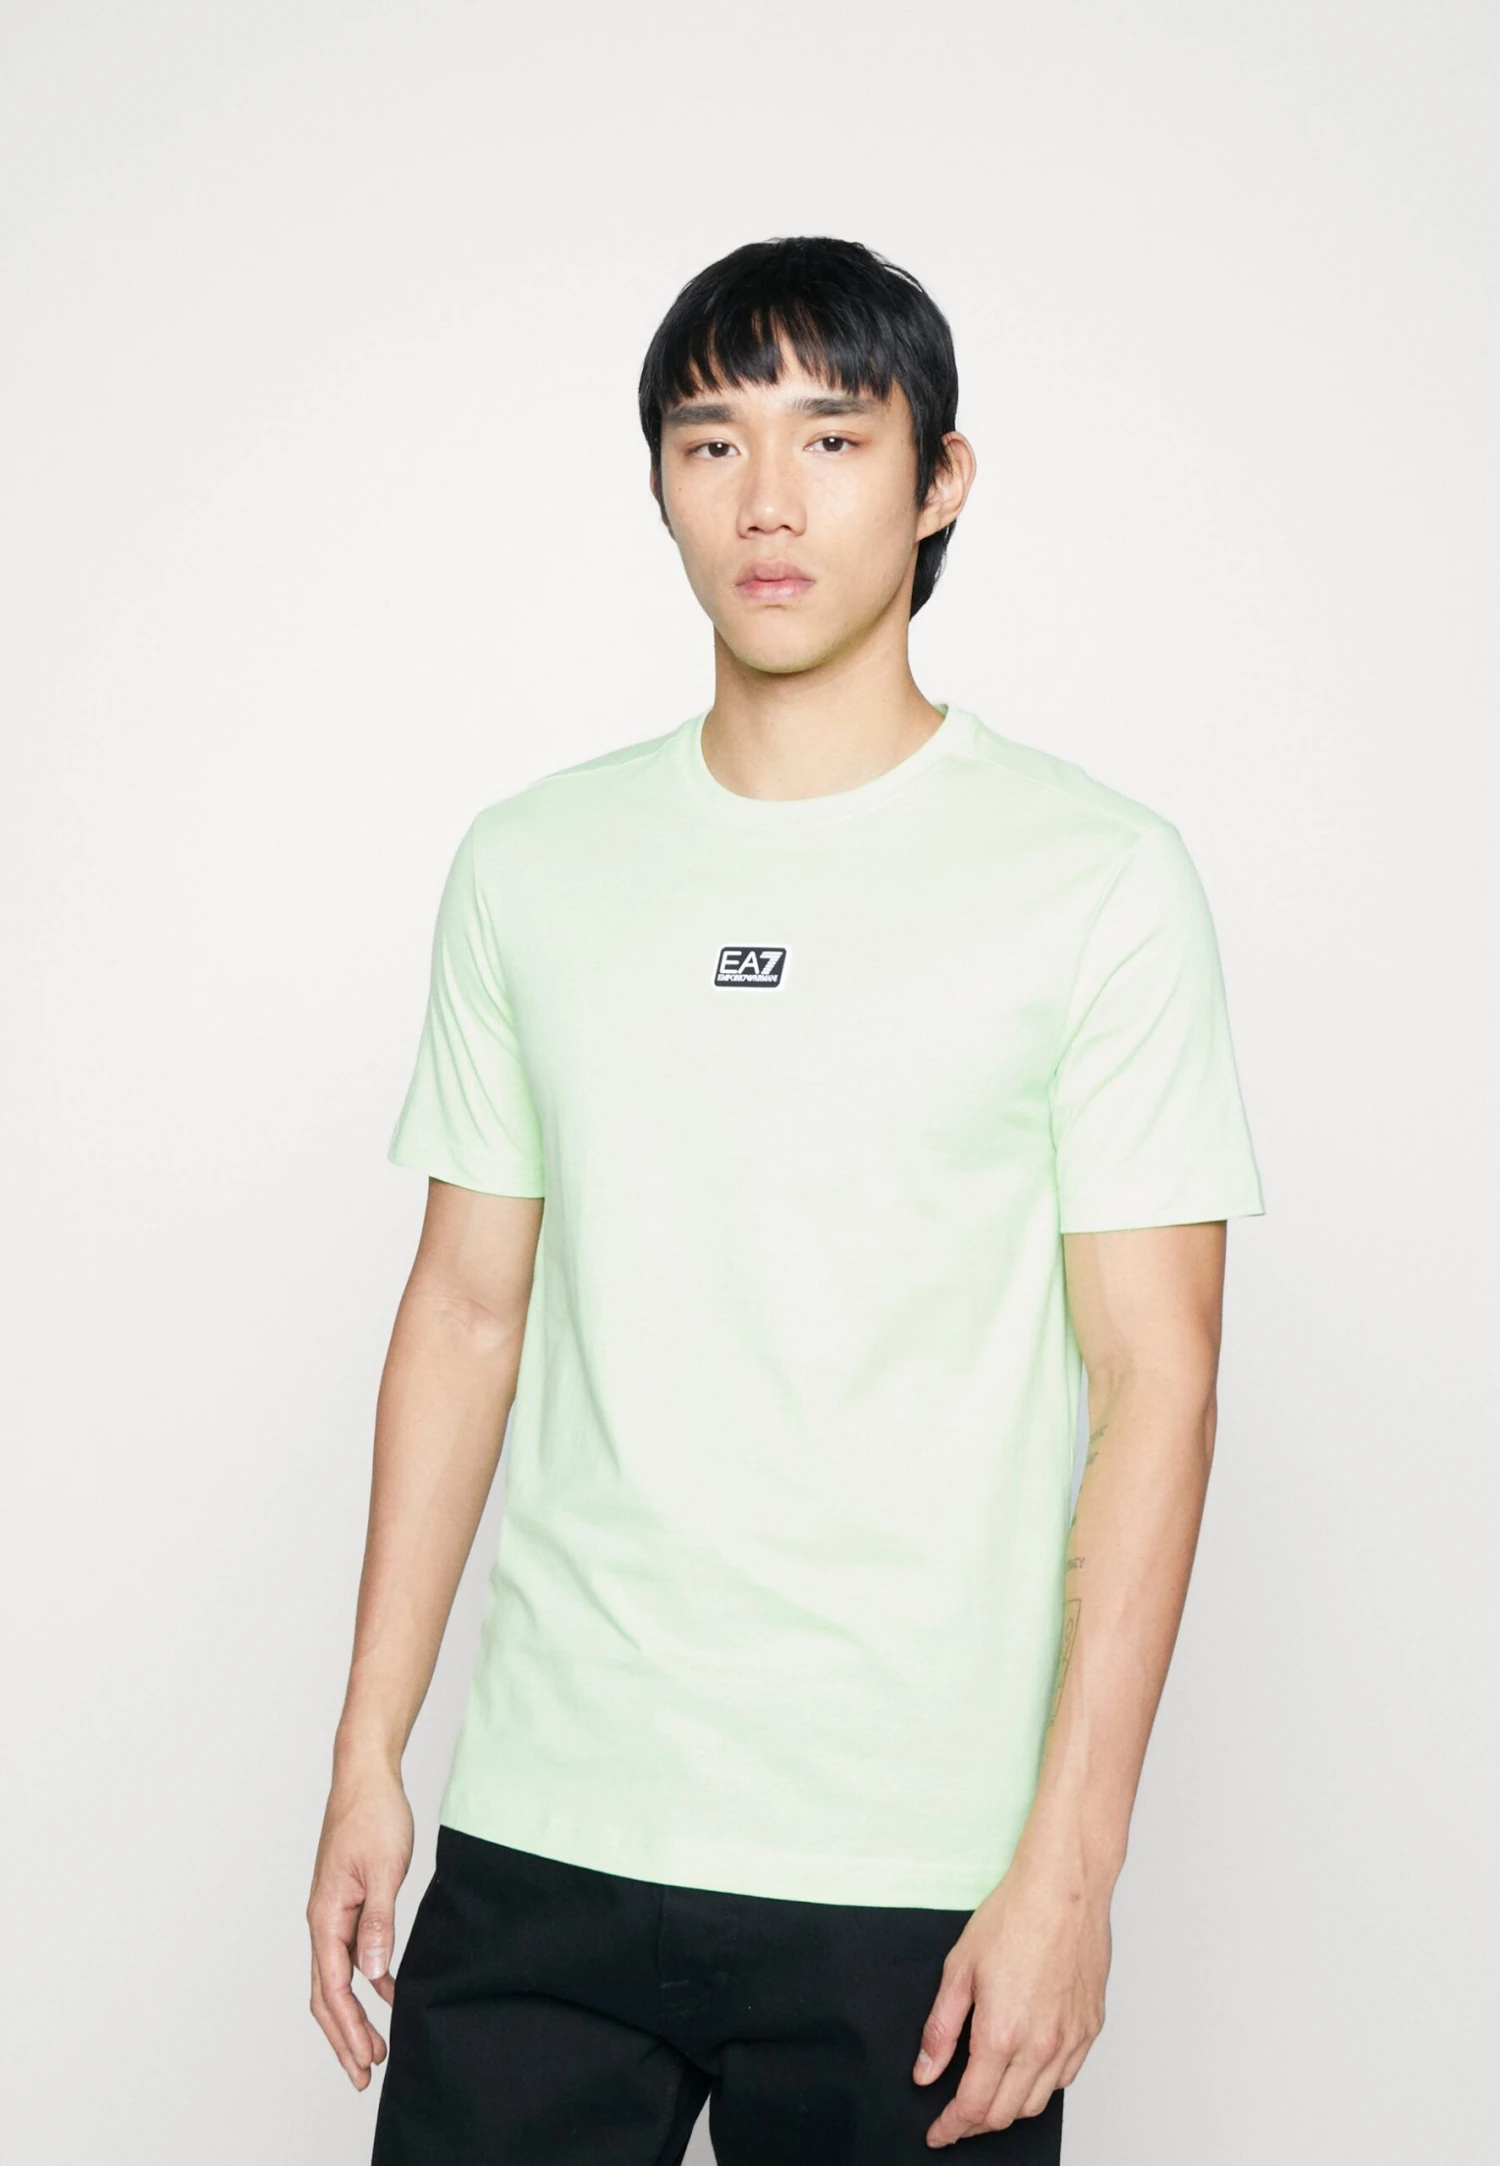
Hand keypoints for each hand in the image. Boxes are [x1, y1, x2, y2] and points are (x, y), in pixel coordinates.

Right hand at [306, 1764, 413, 2087]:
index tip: (367, 2061)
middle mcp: (321, 1920)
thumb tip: (373, 1976)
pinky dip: (365, 1982)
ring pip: (336, 1978)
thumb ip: (378, 1923)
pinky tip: (388, 1993)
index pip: (334, 1990)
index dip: (350, 2031)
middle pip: (326, 1995)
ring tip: (376, 2047)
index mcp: (325, 1916)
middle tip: (365, 2074)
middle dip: (344, 2037)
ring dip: (353, 2016)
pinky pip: (350, 1954)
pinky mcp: (345, 1902)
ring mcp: (331, 1912)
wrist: (365, 1775)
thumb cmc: (373, 1815)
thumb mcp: (384, 1870)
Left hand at [913, 1853, 1109, 2144]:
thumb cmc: (1013, 1917)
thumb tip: (925, 2072)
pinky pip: (1065, 2079)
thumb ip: (940, 2029)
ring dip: (1008, 2110)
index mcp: (1002, 2034)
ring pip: (1037, 2104)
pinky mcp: (1090, 2029)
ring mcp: (1071, 2040)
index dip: (950, 2128)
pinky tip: (1024, 2072)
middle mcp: (1040, 2047)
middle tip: (955, 2118)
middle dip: (974, 2124)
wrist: (1064, 1888)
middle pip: (1005, 2114)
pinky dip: (1041, 2087)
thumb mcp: (959, 1969)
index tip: (938, 2133)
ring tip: (987, 2097)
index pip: (972, 2107)